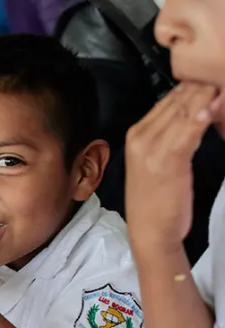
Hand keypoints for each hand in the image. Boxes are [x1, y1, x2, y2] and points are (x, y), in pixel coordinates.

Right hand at [126, 82, 219, 253]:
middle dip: (201, 87)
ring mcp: (152, 149)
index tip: (213, 75)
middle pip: (175, 103)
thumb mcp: (157, 162)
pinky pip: (187, 133)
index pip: (166, 101)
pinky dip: (201, 118)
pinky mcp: (168, 162)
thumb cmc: (156, 199)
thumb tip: (194, 111)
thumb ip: (171, 136)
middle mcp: (141, 138)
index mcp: (136, 134)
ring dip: (205, 97)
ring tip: (222, 82)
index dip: (191, 86)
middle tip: (221, 73)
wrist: (150, 230)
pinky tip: (213, 106)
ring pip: (182, 114)